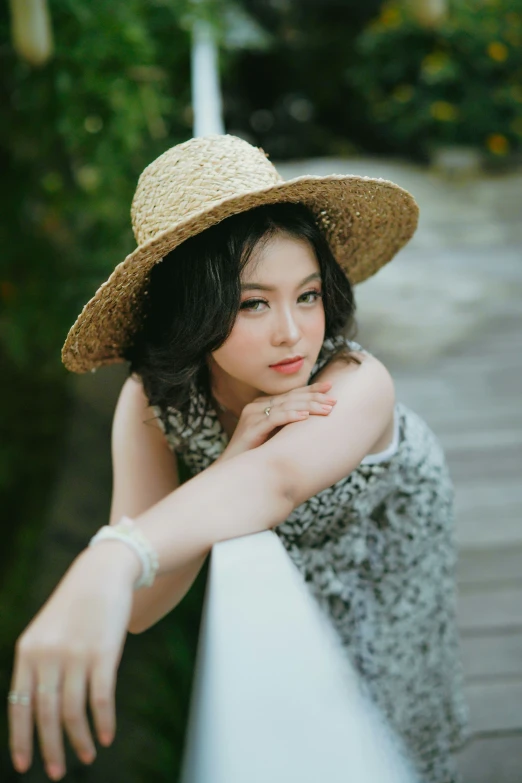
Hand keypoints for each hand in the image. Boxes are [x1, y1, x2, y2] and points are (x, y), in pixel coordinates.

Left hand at [8, 542, 139, 780]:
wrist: (102, 572)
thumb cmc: (75, 605)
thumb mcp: (46, 631)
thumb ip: (39, 665)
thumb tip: (39, 712)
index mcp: (27, 652)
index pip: (19, 706)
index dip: (21, 739)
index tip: (24, 765)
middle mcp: (48, 656)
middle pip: (46, 715)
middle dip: (51, 749)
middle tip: (56, 772)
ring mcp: (76, 654)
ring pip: (74, 713)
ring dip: (80, 741)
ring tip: (87, 756)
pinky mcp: (104, 653)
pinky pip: (101, 699)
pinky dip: (104, 723)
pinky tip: (107, 736)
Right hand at [217, 381, 336, 462]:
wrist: (234, 471)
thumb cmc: (257, 456)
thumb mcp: (275, 436)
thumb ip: (289, 426)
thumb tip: (316, 423)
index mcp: (262, 405)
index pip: (291, 394)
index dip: (311, 390)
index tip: (330, 387)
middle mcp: (257, 406)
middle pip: (291, 397)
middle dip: (314, 397)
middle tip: (334, 400)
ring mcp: (253, 416)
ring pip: (286, 405)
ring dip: (309, 406)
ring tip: (327, 409)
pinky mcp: (251, 428)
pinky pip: (274, 418)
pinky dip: (291, 415)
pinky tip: (305, 417)